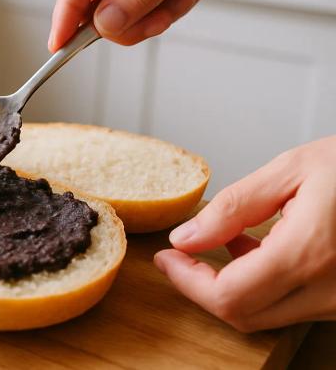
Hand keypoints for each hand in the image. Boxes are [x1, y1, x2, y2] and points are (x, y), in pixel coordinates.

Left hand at [154, 136, 335, 331]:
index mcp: (310, 254)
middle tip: (181, 255)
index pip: (228, 296)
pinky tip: (256, 247)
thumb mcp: (292, 170)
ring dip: (232, 285)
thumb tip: (186, 238)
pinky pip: (292, 306)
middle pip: (243, 315)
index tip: (166, 257)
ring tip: (223, 240)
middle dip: (202, 287)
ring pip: (266, 315)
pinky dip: (262, 285)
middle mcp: (329, 290)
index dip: (186, 281)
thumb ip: (235, 208)